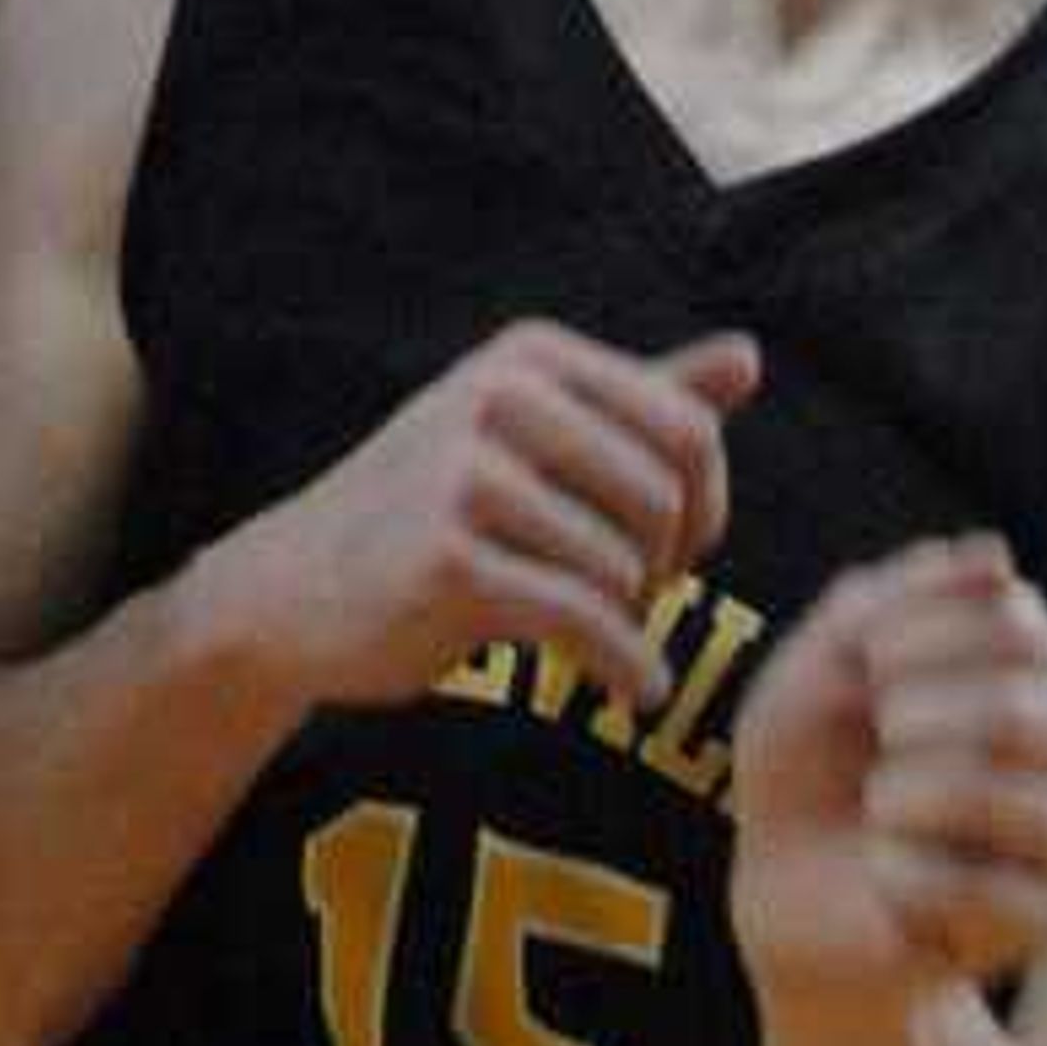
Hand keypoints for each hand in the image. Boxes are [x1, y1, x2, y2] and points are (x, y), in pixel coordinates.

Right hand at [212, 320, 759, 725]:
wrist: (296, 588)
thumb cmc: (435, 510)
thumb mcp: (534, 436)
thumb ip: (645, 398)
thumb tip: (750, 357)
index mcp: (529, 357)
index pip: (689, 428)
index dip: (706, 505)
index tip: (674, 551)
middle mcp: (496, 396)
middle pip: (666, 497)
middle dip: (668, 566)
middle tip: (632, 598)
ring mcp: (465, 475)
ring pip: (625, 565)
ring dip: (632, 619)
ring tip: (598, 630)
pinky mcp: (448, 559)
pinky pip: (584, 620)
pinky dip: (624, 667)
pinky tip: (628, 688)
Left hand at [732, 533, 1046, 1006]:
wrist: (780, 885)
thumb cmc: (807, 763)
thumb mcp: (819, 666)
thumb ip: (893, 599)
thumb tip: (994, 554)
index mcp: (1010, 672)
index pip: (1025, 625)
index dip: (938, 630)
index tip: (867, 655)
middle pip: (1037, 714)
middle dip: (932, 714)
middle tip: (877, 728)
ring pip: (1042, 809)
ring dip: (929, 796)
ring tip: (876, 803)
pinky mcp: (1036, 919)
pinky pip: (1007, 896)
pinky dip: (919, 876)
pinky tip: (881, 869)